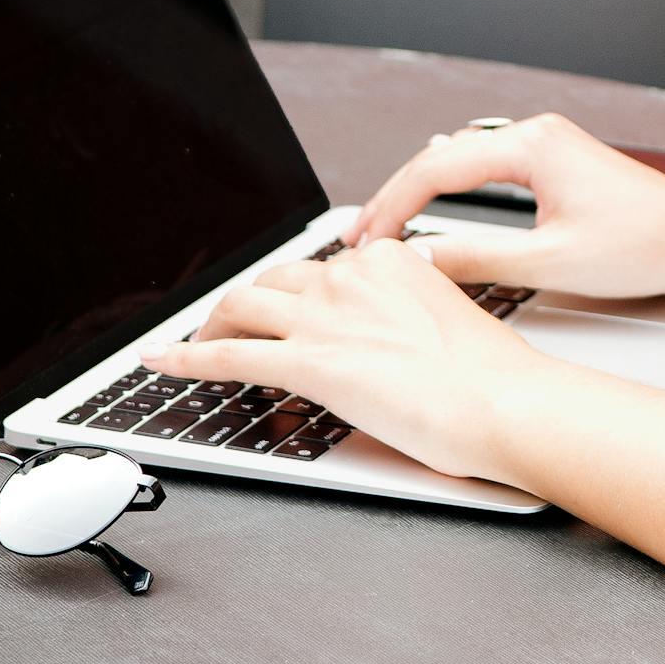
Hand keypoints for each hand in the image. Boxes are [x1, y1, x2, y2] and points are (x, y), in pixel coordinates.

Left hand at [166, 235, 548, 480]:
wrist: (504, 403)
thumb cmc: (492, 378)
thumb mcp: (448, 322)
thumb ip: (406, 315)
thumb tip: (383, 339)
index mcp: (389, 260)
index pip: (321, 269)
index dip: (296, 294)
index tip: (288, 308)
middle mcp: (350, 276)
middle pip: (275, 280)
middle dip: (248, 303)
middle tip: (234, 324)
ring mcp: (324, 316)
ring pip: (242, 306)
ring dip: (213, 324)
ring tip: (199, 341)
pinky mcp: (307, 361)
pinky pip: (226, 355)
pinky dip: (184, 357)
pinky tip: (160, 361)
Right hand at [347, 111, 664, 301]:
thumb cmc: (643, 248)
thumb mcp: (549, 263)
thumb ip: (476, 259)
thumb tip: (417, 258)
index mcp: (532, 146)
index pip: (435, 169)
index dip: (390, 206)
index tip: (362, 239)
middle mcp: (537, 134)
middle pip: (443, 159)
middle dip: (397, 198)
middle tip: (361, 238)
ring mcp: (549, 145)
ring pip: (464, 162)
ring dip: (424, 193)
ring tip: (388, 228)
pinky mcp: (559, 162)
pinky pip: (490, 168)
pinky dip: (456, 191)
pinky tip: (437, 211)